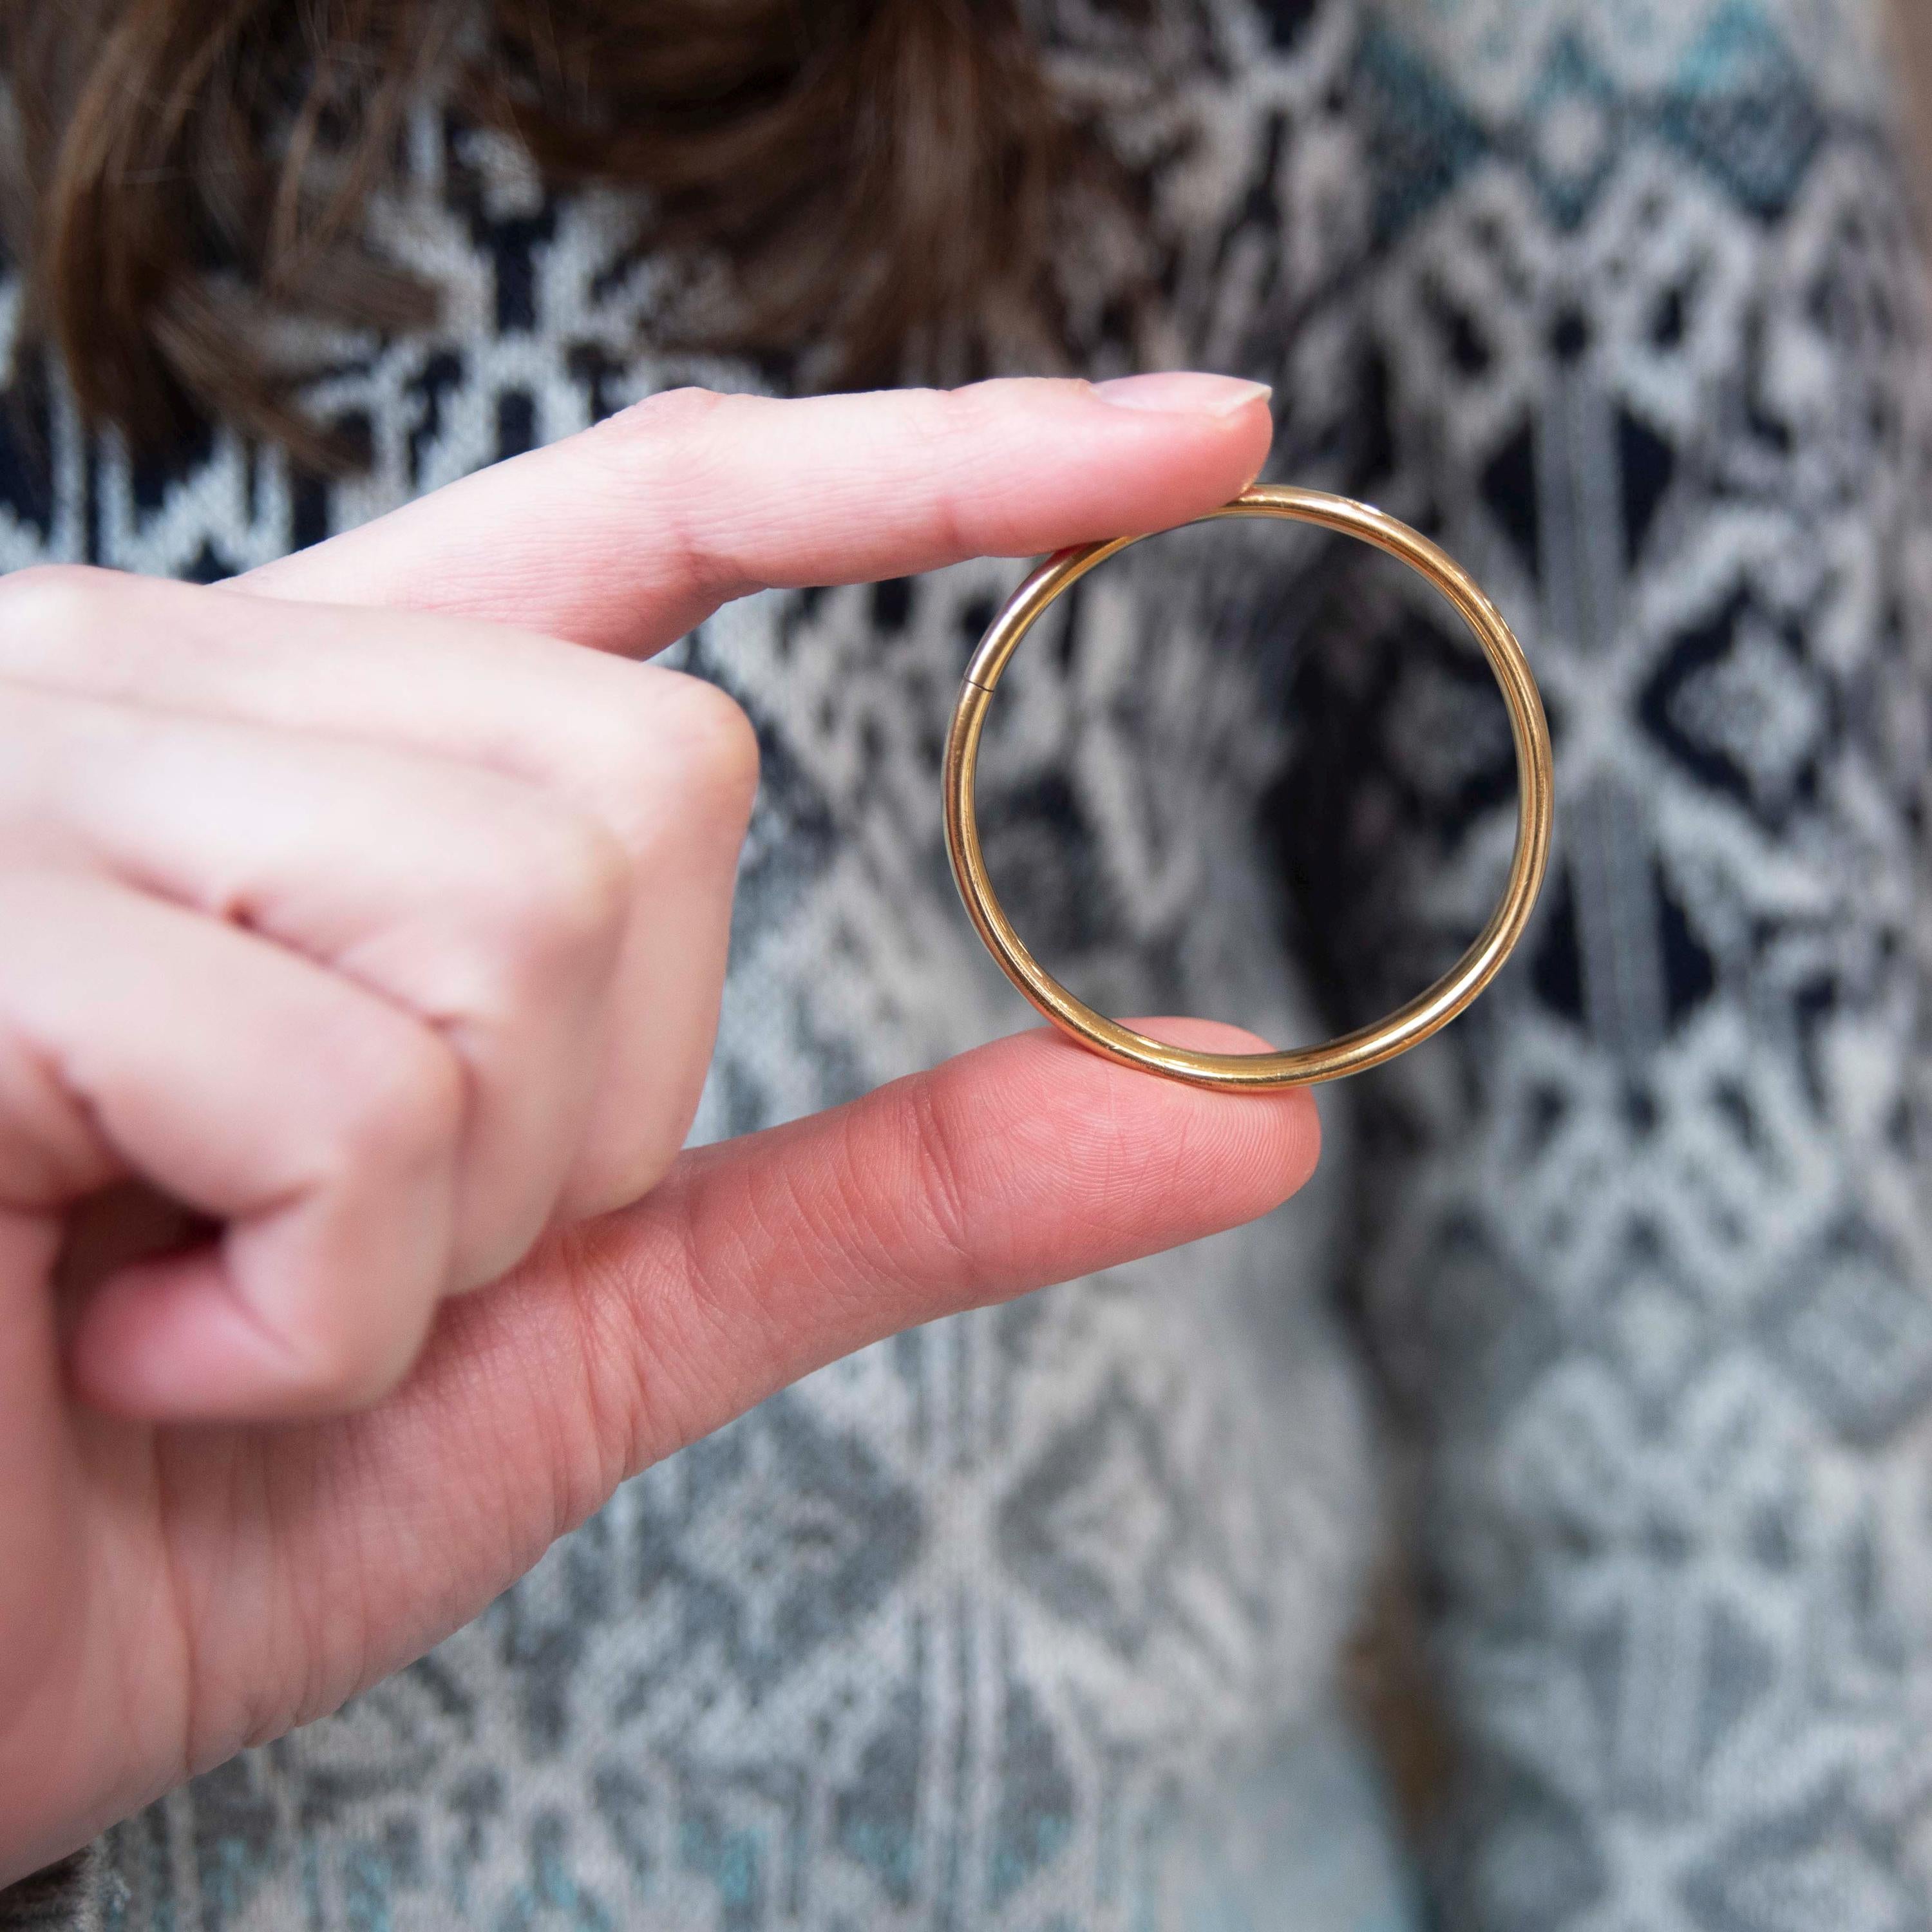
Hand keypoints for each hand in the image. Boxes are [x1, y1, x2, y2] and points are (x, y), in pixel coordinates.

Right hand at [0, 373, 1317, 1880]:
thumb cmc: (155, 1496)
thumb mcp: (566, 1331)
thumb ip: (885, 1197)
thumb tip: (1244, 1096)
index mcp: (301, 756)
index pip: (666, 515)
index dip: (940, 466)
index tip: (1195, 437)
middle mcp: (164, 692)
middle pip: (657, 783)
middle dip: (581, 1100)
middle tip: (329, 1247)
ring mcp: (41, 772)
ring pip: (535, 901)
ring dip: (444, 1210)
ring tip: (199, 1298)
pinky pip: (352, 1072)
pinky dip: (309, 1301)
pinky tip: (111, 1334)